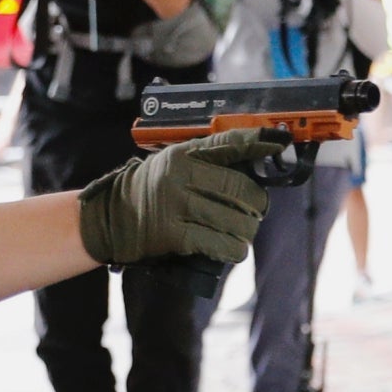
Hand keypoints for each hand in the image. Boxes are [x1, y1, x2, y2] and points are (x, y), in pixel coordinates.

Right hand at [78, 128, 275, 265]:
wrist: (110, 217)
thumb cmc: (149, 190)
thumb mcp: (172, 163)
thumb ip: (204, 162)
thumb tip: (252, 169)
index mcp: (183, 153)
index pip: (229, 143)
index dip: (259, 143)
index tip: (281, 141)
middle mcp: (180, 175)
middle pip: (238, 188)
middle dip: (257, 202)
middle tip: (258, 209)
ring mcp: (175, 205)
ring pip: (232, 219)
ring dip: (247, 230)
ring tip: (246, 232)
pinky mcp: (172, 234)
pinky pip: (215, 243)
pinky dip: (232, 249)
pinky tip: (235, 250)